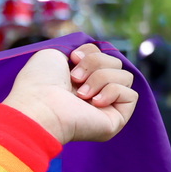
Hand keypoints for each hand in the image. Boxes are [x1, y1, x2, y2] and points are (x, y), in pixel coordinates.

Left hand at [2, 44, 137, 144]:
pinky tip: (94, 103)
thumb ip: (79, 51)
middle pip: (115, 63)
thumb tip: (95, 53)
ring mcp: (106, 107)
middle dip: (95, 64)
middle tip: (74, 78)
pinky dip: (112, 92)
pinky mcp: (116, 119)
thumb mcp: (55, 54)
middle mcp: (93, 92)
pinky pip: (131, 95)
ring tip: (80, 94)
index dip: (90, 52)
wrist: (39, 106)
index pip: (102, 54)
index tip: (73, 58)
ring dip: (100, 78)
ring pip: (125, 77)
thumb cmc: (39, 82)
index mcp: (78, 78)